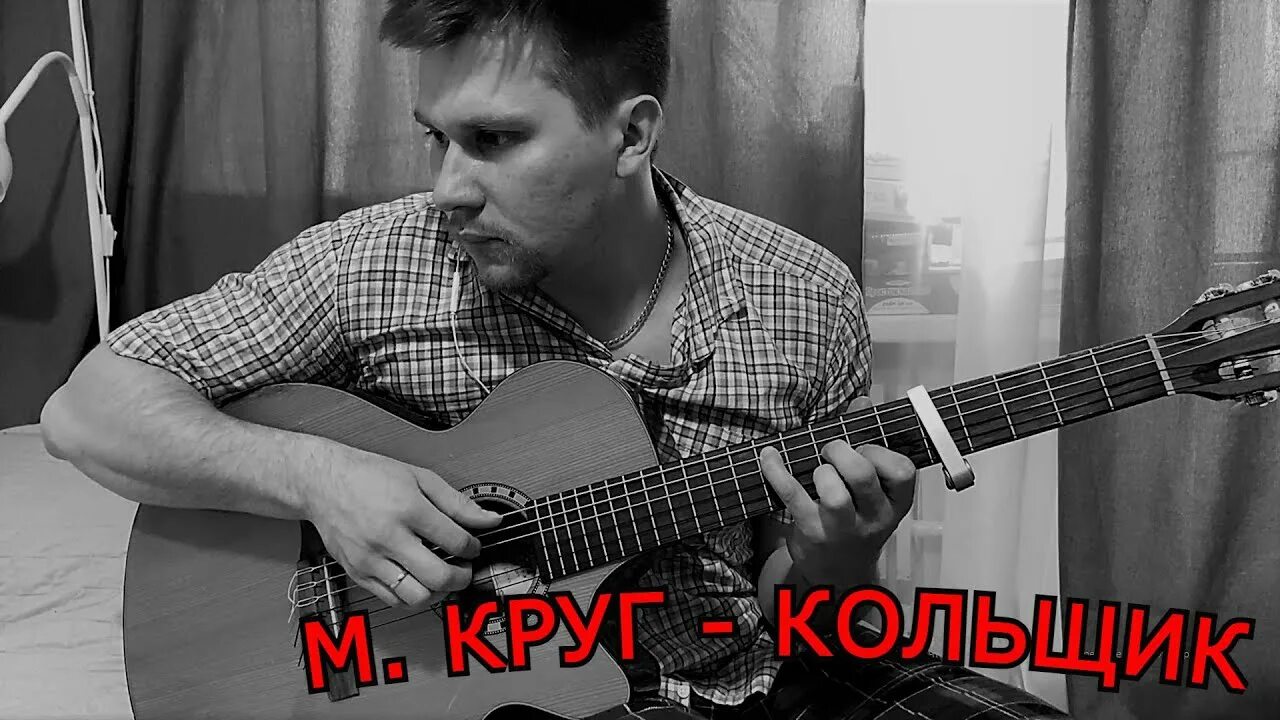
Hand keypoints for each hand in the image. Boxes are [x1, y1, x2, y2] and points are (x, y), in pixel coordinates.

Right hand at [300, 439, 501, 608]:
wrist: (324, 483)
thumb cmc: (367, 476)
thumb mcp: (419, 478)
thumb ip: (457, 502)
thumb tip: (487, 519)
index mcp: (407, 509)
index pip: (455, 541)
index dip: (473, 548)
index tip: (473, 547)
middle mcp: (388, 537)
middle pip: (439, 576)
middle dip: (462, 577)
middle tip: (464, 569)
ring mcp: (371, 558)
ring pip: (416, 595)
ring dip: (438, 592)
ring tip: (442, 577)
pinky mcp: (358, 572)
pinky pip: (393, 599)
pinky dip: (413, 596)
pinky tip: (418, 580)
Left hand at [759, 399, 916, 588]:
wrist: (839, 572)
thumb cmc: (857, 518)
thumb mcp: (873, 488)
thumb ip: (868, 441)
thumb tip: (862, 401)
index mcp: (896, 502)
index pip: (902, 470)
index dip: (879, 451)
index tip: (863, 447)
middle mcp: (875, 517)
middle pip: (862, 474)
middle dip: (841, 451)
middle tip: (831, 451)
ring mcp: (844, 529)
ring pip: (834, 493)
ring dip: (820, 471)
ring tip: (817, 471)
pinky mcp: (813, 533)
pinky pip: (793, 496)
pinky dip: (777, 471)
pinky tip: (769, 456)